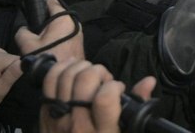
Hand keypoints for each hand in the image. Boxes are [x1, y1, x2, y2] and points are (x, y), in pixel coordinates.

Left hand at [0, 46, 22, 127]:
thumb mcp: (0, 90)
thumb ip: (12, 74)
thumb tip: (26, 61)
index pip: (14, 58)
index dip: (17, 69)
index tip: (12, 81)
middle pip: (8, 55)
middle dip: (11, 66)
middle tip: (5, 81)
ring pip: (2, 54)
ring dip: (5, 64)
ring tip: (1, 77)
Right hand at [16, 0, 83, 63]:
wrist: (63, 77)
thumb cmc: (47, 59)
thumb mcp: (27, 44)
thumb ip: (22, 32)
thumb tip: (24, 29)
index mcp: (64, 18)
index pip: (51, 0)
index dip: (40, 5)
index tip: (33, 13)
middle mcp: (75, 22)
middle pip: (55, 14)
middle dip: (45, 22)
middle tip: (35, 33)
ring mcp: (79, 32)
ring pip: (60, 25)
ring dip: (51, 31)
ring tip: (41, 43)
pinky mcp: (79, 42)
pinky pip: (65, 34)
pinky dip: (57, 38)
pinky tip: (50, 49)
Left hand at [39, 60, 155, 132]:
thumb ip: (137, 107)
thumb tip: (148, 81)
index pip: (104, 98)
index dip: (114, 86)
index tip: (118, 90)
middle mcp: (78, 126)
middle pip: (84, 81)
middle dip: (98, 71)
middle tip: (104, 80)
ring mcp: (59, 119)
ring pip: (65, 77)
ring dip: (80, 67)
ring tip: (90, 74)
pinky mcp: (45, 115)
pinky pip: (48, 82)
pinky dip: (60, 68)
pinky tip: (72, 67)